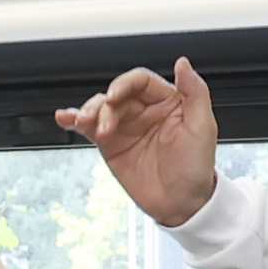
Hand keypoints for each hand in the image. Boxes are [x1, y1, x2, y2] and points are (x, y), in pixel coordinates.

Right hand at [54, 59, 219, 226]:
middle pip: (116, 94)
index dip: (124, 83)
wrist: (182, 204)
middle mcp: (144, 110)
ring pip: (100, 108)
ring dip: (87, 111)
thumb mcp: (203, 127)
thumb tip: (183, 64)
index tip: (115, 95)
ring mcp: (125, 127)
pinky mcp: (111, 145)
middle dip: (103, 104)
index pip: (141, 81)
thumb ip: (195, 93)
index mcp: (168, 101)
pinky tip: (65, 118)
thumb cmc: (196, 167)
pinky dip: (74, 121)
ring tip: (83, 123)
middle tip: (100, 120)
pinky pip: (90, 128)